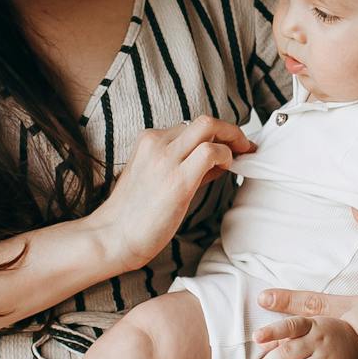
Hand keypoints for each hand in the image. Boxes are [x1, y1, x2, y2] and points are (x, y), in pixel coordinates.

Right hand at [90, 115, 254, 269]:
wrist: (112, 237)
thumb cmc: (135, 214)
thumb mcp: (156, 178)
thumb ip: (186, 165)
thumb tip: (219, 160)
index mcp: (149, 141)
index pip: (192, 127)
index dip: (217, 135)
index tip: (232, 146)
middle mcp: (156, 143)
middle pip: (204, 121)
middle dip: (231, 130)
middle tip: (245, 147)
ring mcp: (166, 159)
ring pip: (209, 128)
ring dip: (233, 139)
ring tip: (242, 156)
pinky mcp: (178, 180)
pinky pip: (211, 152)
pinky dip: (226, 155)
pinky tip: (228, 168)